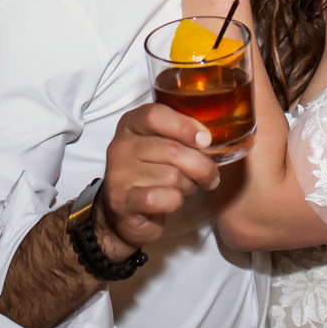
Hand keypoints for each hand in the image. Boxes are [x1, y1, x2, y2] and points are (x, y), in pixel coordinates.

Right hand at [97, 104, 218, 256]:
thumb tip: (205, 139)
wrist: (126, 211)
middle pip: (172, 149)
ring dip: (188, 186)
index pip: (155, 115)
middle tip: (207, 176)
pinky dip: (177, 201)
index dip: (185, 126)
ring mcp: (118, 175)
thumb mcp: (164, 144)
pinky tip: (171, 201)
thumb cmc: (153, 173)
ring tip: (184, 188)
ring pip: (172, 176)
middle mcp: (120, 146)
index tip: (206, 140)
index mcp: (130, 124)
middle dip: (200, 166)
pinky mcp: (123, 202)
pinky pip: (166, 197)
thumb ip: (182, 135)